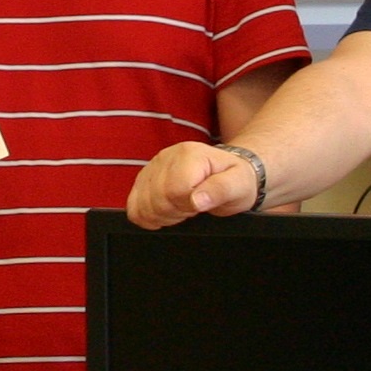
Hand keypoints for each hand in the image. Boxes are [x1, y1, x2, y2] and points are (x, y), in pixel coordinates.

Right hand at [125, 142, 258, 227]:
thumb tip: (197, 200)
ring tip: (181, 209)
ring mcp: (153, 166)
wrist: (228, 173)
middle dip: (174, 213)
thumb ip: (219, 191)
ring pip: (141, 203)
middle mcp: (167, 156)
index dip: (186, 207)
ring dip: (161, 215)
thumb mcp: (238, 186)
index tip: (199, 206)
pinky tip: (164, 213)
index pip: (173, 191)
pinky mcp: (145, 177)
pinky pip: (133, 203)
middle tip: (192, 209)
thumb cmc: (234, 180)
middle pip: (155, 199)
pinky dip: (146, 214)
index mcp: (190, 155)